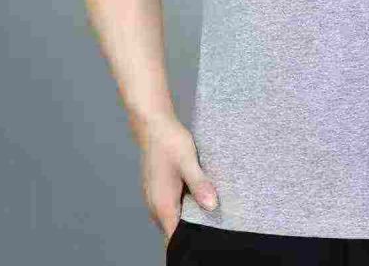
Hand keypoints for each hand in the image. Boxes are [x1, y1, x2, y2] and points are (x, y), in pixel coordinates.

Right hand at [134, 114, 218, 246]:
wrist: (154, 125)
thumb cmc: (170, 142)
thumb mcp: (188, 162)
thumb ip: (199, 185)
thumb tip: (212, 206)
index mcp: (162, 204)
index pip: (174, 238)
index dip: (188, 243)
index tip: (206, 240)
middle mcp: (156, 206)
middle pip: (174, 231)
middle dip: (192, 232)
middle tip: (215, 225)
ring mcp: (156, 198)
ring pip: (173, 218)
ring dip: (189, 217)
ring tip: (210, 212)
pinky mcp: (159, 189)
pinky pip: (172, 206)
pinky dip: (185, 206)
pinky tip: (198, 196)